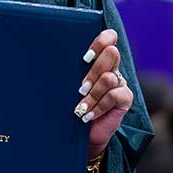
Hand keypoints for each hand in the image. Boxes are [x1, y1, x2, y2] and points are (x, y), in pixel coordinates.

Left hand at [74, 29, 133, 159]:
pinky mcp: (125, 98)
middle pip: (112, 53)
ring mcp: (120, 82)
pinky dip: (99, 106)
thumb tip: (47, 56)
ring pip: (109, 77)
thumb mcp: (67, 86)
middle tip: (80, 87)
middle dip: (93, 71)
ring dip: (92, 94)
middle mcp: (112, 67)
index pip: (109, 37)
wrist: (82, 135)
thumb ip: (67, 70)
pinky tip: (88, 115)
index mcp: (98, 59)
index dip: (101, 41)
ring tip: (80, 106)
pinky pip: (114, 95)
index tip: (85, 57)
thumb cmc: (70, 106)